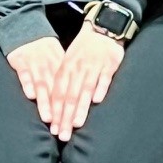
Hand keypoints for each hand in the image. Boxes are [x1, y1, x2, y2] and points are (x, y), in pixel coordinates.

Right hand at [6, 35, 65, 127]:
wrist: (28, 33)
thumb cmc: (47, 52)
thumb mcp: (61, 62)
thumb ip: (68, 79)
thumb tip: (84, 99)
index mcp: (63, 68)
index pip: (69, 90)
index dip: (72, 108)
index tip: (74, 125)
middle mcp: (51, 68)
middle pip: (56, 92)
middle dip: (58, 112)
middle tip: (61, 130)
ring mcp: (36, 65)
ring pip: (42, 85)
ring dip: (45, 102)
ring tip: (47, 118)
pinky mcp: (21, 63)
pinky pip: (25, 74)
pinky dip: (28, 83)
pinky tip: (30, 95)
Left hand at [49, 21, 126, 141]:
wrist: (102, 28)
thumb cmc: (83, 49)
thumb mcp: (68, 61)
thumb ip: (63, 82)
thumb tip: (54, 107)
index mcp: (65, 68)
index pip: (58, 93)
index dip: (55, 112)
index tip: (53, 129)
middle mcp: (77, 69)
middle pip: (69, 96)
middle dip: (65, 117)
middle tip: (63, 135)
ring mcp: (93, 66)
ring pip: (85, 89)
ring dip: (80, 107)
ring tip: (76, 124)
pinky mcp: (109, 63)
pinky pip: (104, 77)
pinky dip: (100, 88)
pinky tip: (97, 101)